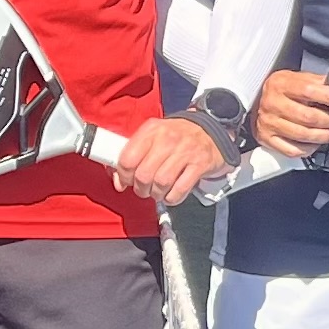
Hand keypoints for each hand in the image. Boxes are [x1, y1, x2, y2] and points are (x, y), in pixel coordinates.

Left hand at [113, 115, 233, 205]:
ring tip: (157, 191)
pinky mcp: (200, 164)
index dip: (123, 175)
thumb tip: (118, 181)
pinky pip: (179, 189)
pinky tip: (170, 193)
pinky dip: (172, 197)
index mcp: (151, 130)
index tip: (126, 181)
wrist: (211, 130)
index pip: (128, 158)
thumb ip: (133, 155)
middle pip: (144, 174)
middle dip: (140, 188)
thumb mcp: (153, 137)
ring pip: (161, 183)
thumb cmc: (176, 137)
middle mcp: (167, 139)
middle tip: (143, 189)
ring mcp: (185, 151)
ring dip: (156, 194)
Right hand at [250, 69, 328, 159]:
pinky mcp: (267, 139)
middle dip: (328, 120)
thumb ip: (317, 82)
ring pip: (302, 135)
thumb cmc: (280, 90)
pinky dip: (308, 149)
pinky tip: (314, 143)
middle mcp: (272, 103)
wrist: (256, 100)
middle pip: (307, 116)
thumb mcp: (296, 78)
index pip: (309, 90)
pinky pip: (293, 150)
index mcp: (281, 84)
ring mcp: (269, 123)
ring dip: (322, 136)